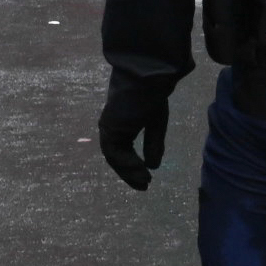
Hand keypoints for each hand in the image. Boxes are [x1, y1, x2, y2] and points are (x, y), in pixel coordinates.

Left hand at [98, 73, 171, 190]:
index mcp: (122, 123)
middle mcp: (112, 126)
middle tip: (143, 187)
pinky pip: (115, 153)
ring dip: (129, 172)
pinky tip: (141, 172)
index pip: (122, 150)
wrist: (147, 79)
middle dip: (129, 173)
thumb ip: (153, 144)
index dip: (133, 167)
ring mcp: (109, 127)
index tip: (145, 180)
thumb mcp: (156, 124)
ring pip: (114, 157)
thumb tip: (152, 166)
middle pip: (116, 157)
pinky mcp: (109, 127)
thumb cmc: (152, 96)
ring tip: (144, 182)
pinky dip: (127, 164)